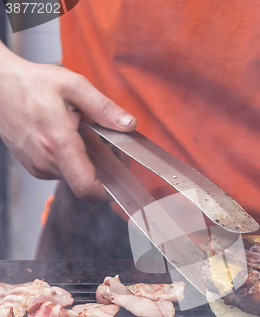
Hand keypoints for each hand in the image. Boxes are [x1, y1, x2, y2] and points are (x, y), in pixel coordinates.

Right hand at [0, 44, 136, 199]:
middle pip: (86, 182)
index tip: (121, 179)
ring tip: (87, 137)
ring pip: (75, 177)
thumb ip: (103, 107)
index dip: (108, 191)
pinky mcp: (34, 167)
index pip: (87, 187)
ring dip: (88, 164)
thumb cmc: (32, 84)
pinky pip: (62, 172)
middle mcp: (46, 161)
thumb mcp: (74, 86)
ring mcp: (37, 166)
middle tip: (110, 146)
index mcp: (59, 143)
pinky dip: (73, 162)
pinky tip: (71, 140)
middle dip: (104, 170)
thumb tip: (129, 124)